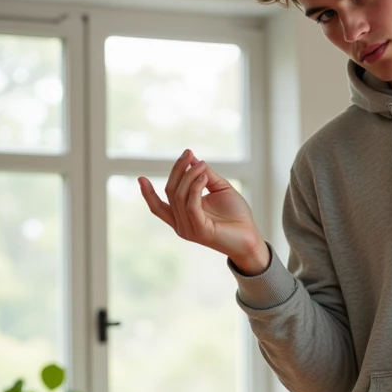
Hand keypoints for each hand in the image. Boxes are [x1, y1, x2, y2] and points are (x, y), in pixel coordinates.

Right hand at [138, 149, 270, 272]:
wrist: (252, 238)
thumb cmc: (237, 216)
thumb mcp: (219, 189)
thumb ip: (204, 175)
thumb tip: (192, 159)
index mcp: (182, 217)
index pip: (158, 207)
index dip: (148, 194)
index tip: (140, 177)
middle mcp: (182, 225)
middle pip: (170, 192)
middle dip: (178, 170)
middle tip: (188, 154)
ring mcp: (189, 229)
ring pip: (180, 195)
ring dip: (190, 175)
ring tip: (201, 165)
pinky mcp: (200, 231)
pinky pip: (191, 205)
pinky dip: (195, 187)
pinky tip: (203, 176)